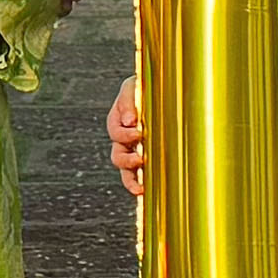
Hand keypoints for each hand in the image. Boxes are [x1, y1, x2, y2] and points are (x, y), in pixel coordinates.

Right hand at [105, 74, 146, 200]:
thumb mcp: (134, 86)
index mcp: (118, 121)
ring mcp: (134, 152)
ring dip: (130, 178)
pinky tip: (143, 191)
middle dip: (126, 159)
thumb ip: (128, 99)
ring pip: (125, 171)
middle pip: (117, 156)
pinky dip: (137, 185)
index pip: (115, 131)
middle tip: (139, 158)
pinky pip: (137, 177)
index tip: (137, 131)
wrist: (163, 91)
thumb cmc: (145, 87)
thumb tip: (130, 121)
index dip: (124, 134)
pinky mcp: (145, 161)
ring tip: (139, 186)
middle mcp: (124, 140)